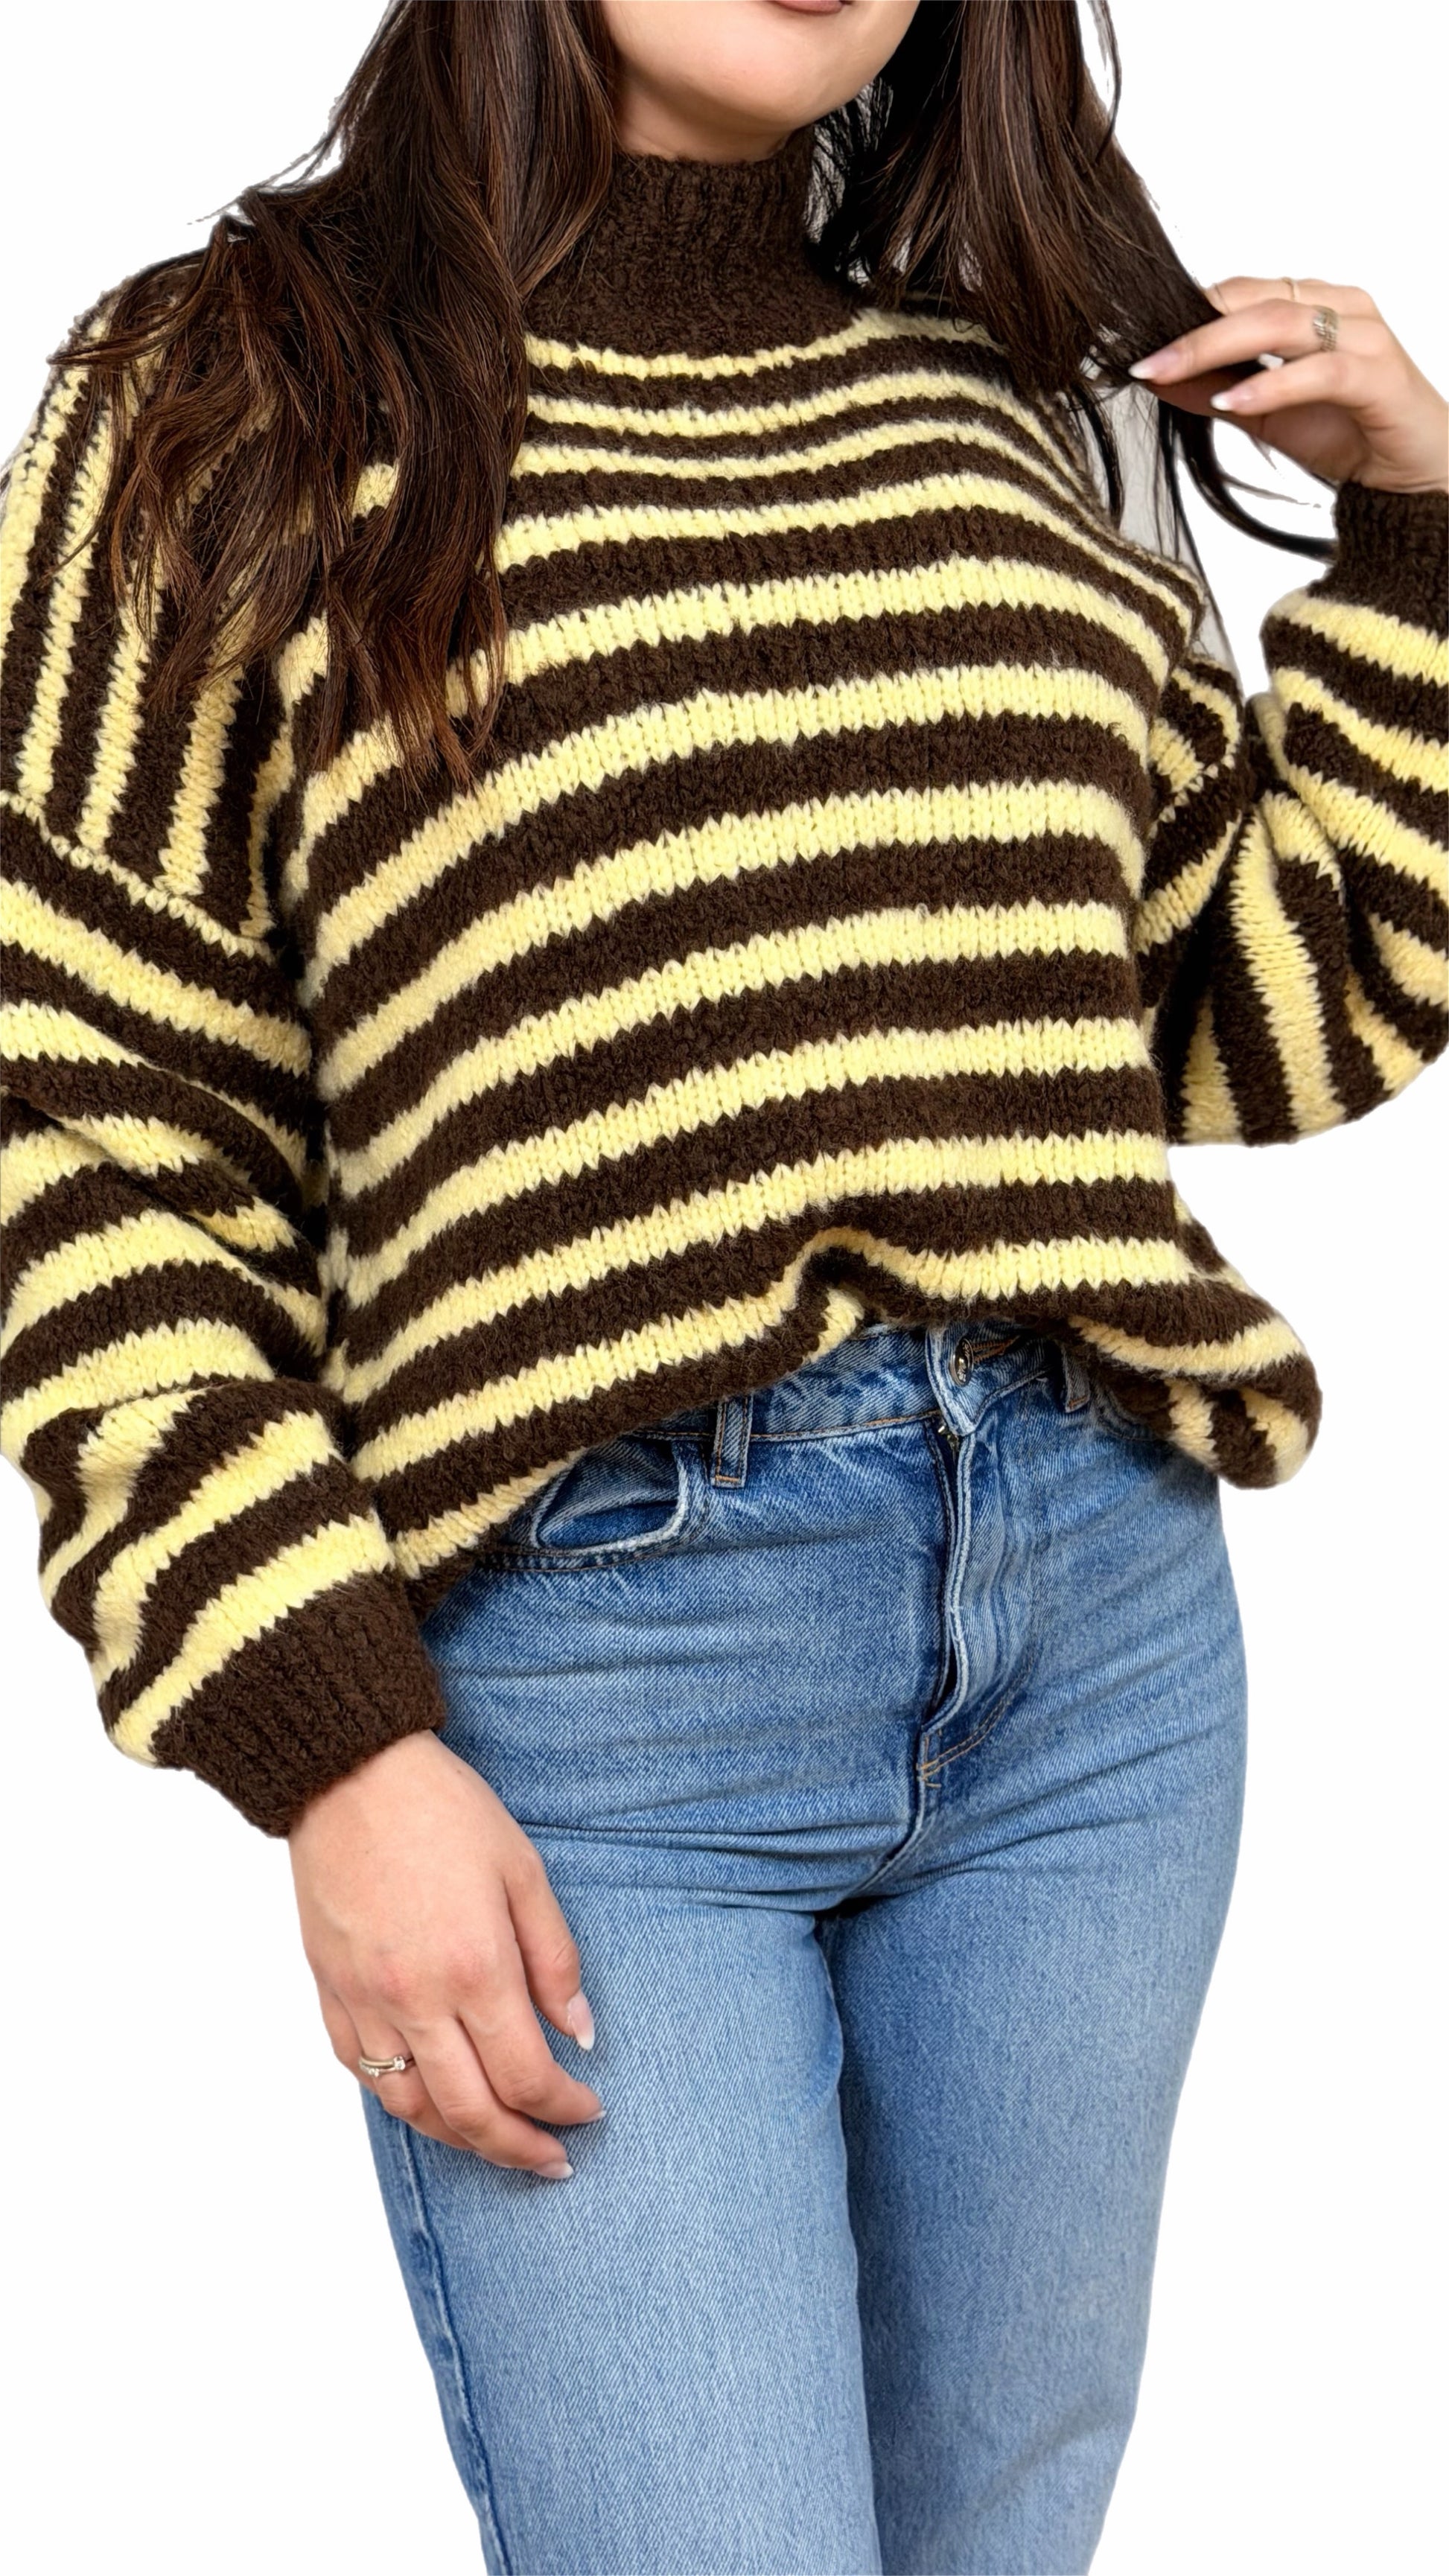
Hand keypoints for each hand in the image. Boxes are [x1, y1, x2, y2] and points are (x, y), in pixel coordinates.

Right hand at [288, 1728, 603, 2177]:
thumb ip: (555, 1958)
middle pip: (471, 2113)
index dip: (563, 2107)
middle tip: (553, 2160)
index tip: (587, 2110)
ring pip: (412, 2107)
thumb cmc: (441, 1810)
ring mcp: (365, 2000)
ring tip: (496, 2143)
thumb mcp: (523, 1870)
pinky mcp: (329, 1991)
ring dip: (460, 2139)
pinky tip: (430, 2102)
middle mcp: (416, 1998)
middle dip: (520, 2148)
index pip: (527, 2074)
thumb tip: (579, 2031)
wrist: (347, 1773)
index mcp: (476, 1966)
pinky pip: (361, 2072)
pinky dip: (401, 2101)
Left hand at [1128, 276, 1448, 495]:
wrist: (1409, 477)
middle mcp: (1341, 307)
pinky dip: (1271, 384)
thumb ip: (1214, 391)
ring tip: (1168, 373)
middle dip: (1190, 330)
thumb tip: (1154, 378)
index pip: (1241, 292)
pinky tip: (1232, 401)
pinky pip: (1318, 371)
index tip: (1137, 340)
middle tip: (1142, 359)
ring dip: (1217, 348)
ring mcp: (1363, 336)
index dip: (1187, 311)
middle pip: (1254, 301)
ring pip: (1282, 323)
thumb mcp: (1263, 415)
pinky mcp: (1378, 374)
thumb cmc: (1346, 434)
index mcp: (1314, 304)